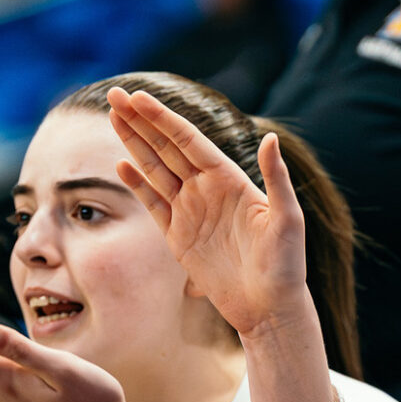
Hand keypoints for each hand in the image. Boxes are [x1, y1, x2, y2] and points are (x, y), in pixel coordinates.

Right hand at [106, 86, 319, 341]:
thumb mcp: (287, 219)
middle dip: (140, 121)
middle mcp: (207, 190)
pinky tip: (121, 163)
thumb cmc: (286, 264)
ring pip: (155, 170)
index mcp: (230, 180)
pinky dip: (137, 183)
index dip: (162, 118)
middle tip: (114, 94)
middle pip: (167, 147)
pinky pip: (153, 204)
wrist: (270, 307)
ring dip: (134, 144)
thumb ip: (277, 178)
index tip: (138, 97)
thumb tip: (270, 138)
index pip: (189, 140)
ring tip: (113, 117)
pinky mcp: (179, 238)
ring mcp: (191, 212)